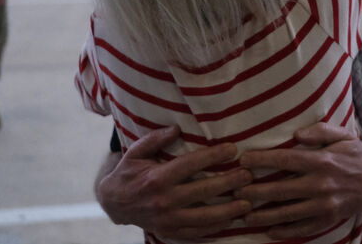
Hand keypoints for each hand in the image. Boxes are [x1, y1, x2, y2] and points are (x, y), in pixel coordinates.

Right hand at [96, 126, 252, 238]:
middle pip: (204, 190)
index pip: (191, 164)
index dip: (213, 156)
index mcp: (157, 178)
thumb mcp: (136, 152)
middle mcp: (164, 200)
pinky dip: (215, 228)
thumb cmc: (128, 173)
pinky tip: (230, 221)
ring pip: (205, 216)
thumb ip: (155, 139)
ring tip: (248, 203)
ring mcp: (168, 220)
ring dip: (229, 210)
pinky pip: (196, 233)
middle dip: (229, 182)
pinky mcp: (170, 232)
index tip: (232, 149)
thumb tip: (176, 128)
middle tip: (248, 175)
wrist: (113, 203)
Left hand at [235, 123, 361, 238]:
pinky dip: (285, 230)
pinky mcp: (328, 219)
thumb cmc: (357, 156)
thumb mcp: (343, 136)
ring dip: (264, 214)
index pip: (285, 160)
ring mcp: (324, 205)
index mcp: (322, 161)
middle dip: (254, 191)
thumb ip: (320, 131)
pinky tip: (269, 230)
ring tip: (243, 214)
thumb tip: (296, 133)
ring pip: (288, 212)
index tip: (243, 159)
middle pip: (281, 189)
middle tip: (234, 190)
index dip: (262, 160)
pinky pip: (303, 228)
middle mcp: (321, 184)